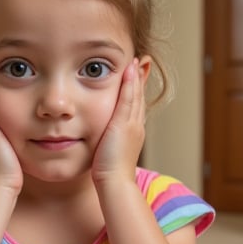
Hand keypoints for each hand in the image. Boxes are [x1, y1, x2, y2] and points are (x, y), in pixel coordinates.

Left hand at [92, 58, 145, 183]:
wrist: (115, 183)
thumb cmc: (109, 175)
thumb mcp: (108, 154)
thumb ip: (107, 144)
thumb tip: (102, 143)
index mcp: (133, 133)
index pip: (134, 107)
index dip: (135, 91)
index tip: (134, 77)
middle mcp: (136, 126)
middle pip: (138, 98)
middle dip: (139, 80)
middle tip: (140, 62)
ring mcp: (133, 125)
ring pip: (135, 96)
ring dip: (136, 77)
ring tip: (135, 61)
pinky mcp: (125, 124)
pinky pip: (129, 99)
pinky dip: (130, 83)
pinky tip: (129, 70)